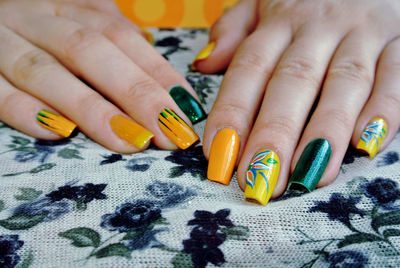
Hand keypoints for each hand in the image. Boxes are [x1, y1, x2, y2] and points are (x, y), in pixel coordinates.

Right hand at [0, 0, 202, 152]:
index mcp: (70, 7)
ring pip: (47, 72)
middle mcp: (38, 19)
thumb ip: (111, 36)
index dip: (158, 75)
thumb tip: (155, 59)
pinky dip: (25, 111)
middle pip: (92, 53)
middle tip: (170, 134)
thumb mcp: (76, 19)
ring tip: (132, 141)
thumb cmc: (38, 28)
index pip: (123, 39)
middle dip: (136, 95)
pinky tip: (59, 134)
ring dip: (92, 110)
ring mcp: (3, 42)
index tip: (188, 112)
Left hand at [194, 0, 399, 204]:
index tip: (217, 155)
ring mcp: (363, 34)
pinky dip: (384, 110)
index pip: (249, 68)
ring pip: (344, 84)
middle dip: (274, 135)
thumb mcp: (263, 3)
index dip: (231, 112)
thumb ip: (233, 29)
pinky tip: (364, 145)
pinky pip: (396, 76)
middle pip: (293, 83)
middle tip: (259, 181)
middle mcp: (319, 28)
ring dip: (324, 132)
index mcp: (280, 21)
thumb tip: (204, 64)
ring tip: (307, 177)